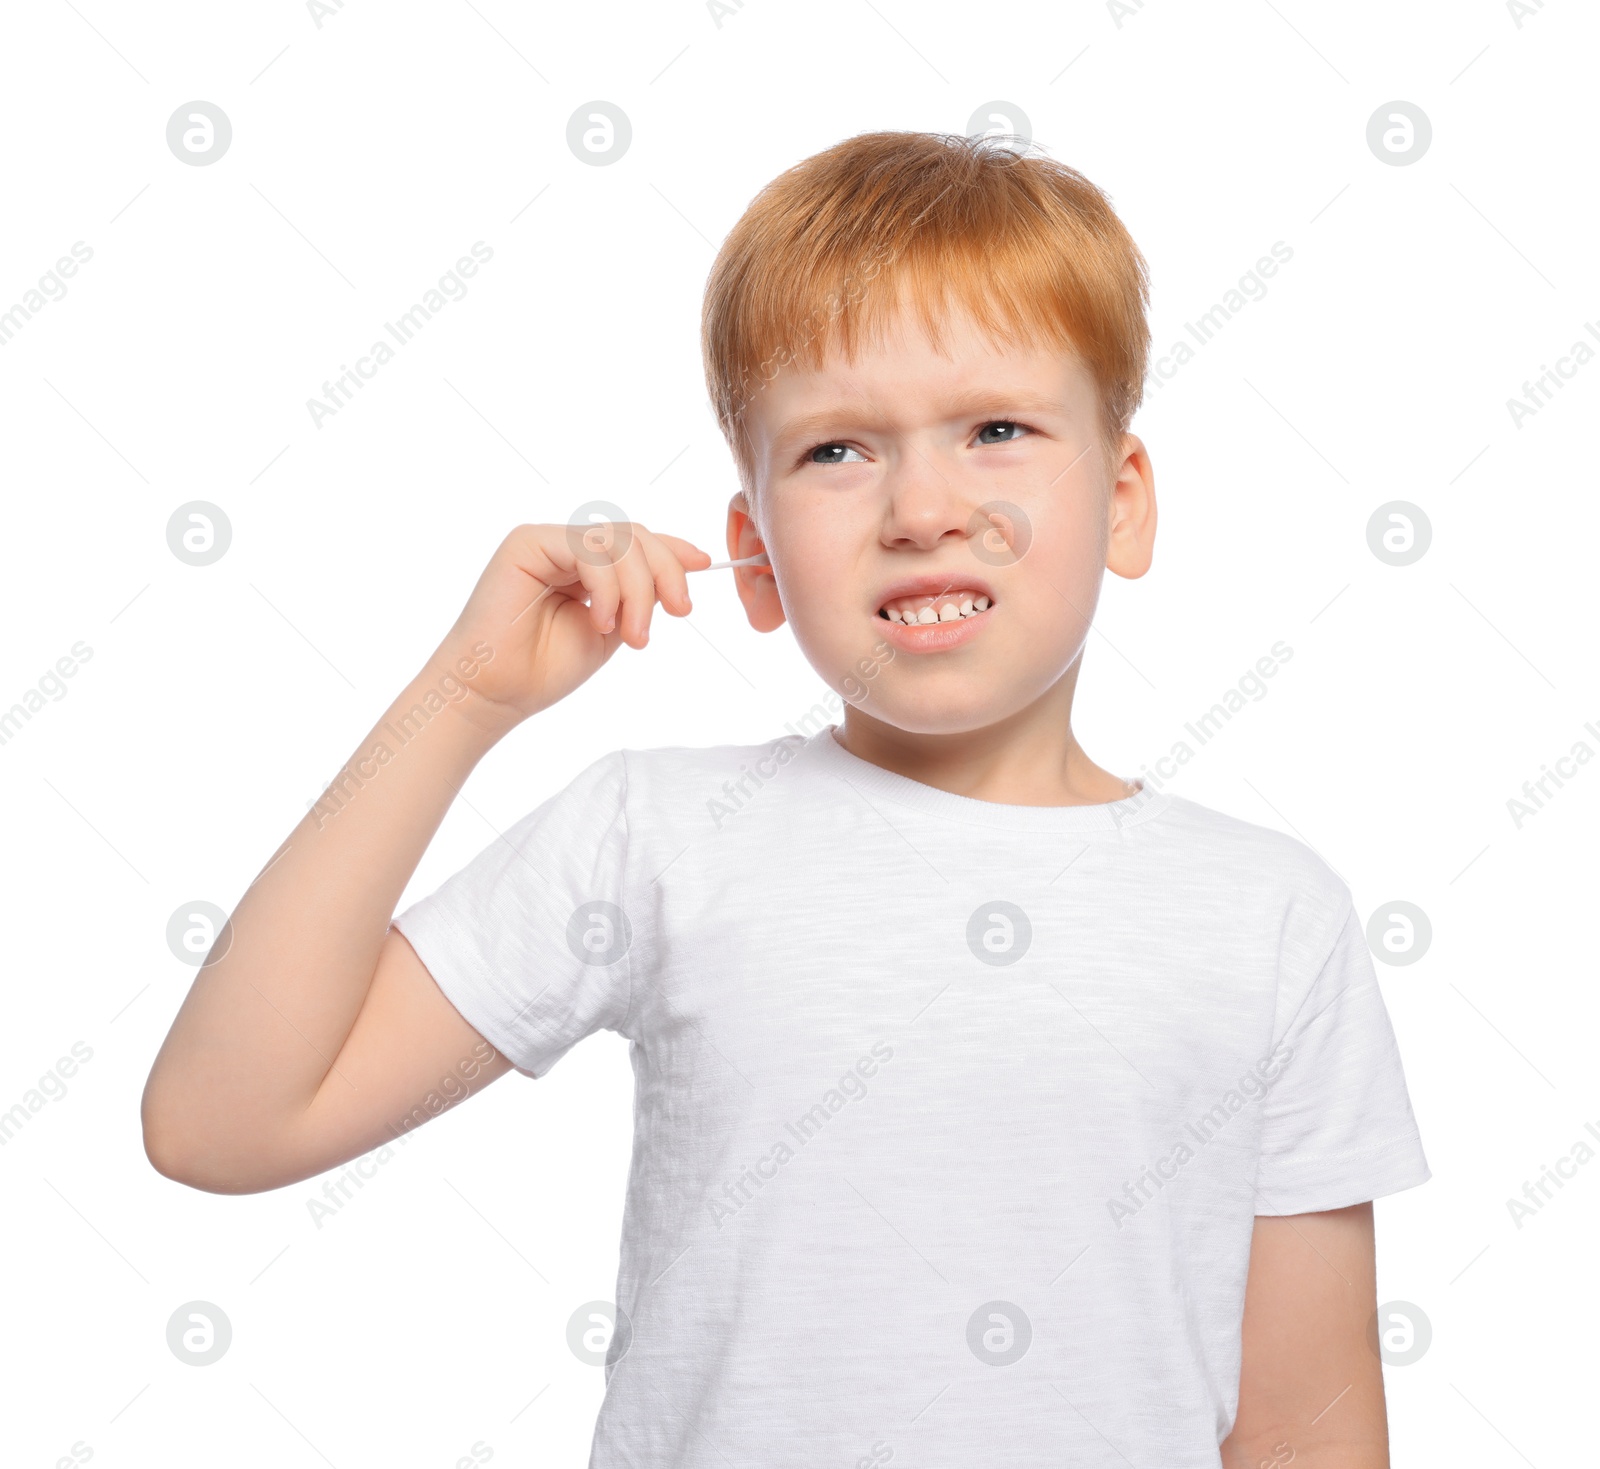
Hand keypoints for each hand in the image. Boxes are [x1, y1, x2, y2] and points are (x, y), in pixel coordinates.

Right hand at [429, 520, 711, 734]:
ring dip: (639, 588)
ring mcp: (546, 541)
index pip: (637, 543)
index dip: (673, 550)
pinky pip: (589, 549)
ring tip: (634, 635)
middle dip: (666, 571)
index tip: (704, 565)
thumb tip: (683, 569)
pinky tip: (603, 621)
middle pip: (635, 536)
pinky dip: (608, 586)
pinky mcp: (528, 542)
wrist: (495, 694)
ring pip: (618, 542)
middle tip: (679, 611)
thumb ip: (639, 598)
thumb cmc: (543, 669)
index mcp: (584, 566)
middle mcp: (565, 547)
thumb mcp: (612, 629)